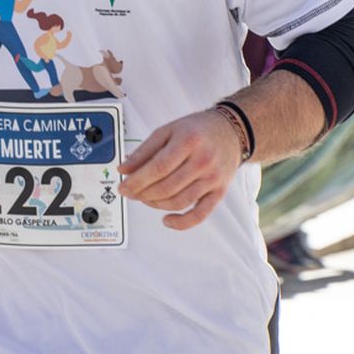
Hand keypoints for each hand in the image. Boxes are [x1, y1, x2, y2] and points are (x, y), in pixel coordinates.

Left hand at [118, 110, 242, 230]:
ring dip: (156, 205)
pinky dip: (181, 223)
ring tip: (145, 198)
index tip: (123, 187)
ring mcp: (212, 178)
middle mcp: (203, 160)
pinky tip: (167, 220)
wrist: (230, 131)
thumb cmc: (197, 130)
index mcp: (188, 141)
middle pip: (166, 187)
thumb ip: (145, 150)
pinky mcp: (219, 192)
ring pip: (179, 202)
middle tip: (131, 192)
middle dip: (143, 193)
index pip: (158, 168)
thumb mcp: (168, 130)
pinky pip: (200, 214)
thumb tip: (124, 170)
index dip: (137, 181)